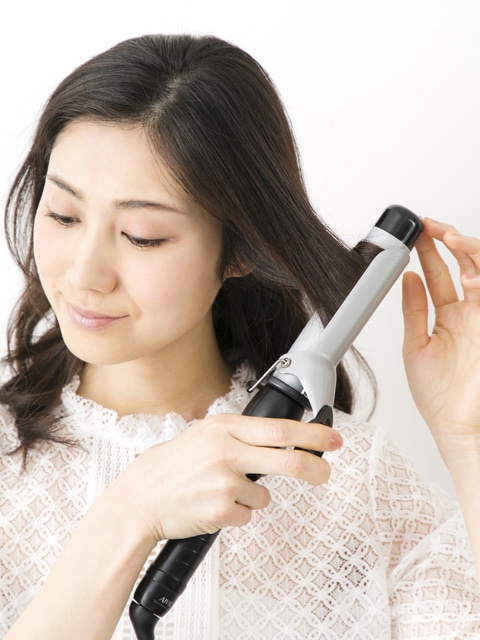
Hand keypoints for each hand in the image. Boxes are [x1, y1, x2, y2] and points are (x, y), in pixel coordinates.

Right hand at [112, 413, 341, 543]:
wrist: (141, 497)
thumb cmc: (173, 466)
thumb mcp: (205, 436)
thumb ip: (240, 436)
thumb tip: (281, 440)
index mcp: (224, 428)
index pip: (279, 429)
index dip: (311, 434)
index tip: (331, 439)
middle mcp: (226, 450)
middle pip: (287, 459)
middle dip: (314, 467)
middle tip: (325, 473)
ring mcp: (224, 481)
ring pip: (264, 495)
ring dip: (250, 498)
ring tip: (218, 491)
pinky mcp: (221, 509)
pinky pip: (247, 515)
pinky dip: (235, 514)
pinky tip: (211, 505)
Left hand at [402, 217, 479, 463]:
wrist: (456, 426)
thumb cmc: (438, 395)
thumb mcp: (415, 346)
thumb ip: (414, 310)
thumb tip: (408, 279)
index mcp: (449, 315)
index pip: (441, 273)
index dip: (430, 251)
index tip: (416, 232)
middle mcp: (470, 311)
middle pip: (465, 263)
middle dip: (449, 240)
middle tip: (431, 227)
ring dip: (469, 251)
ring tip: (448, 239)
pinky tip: (470, 276)